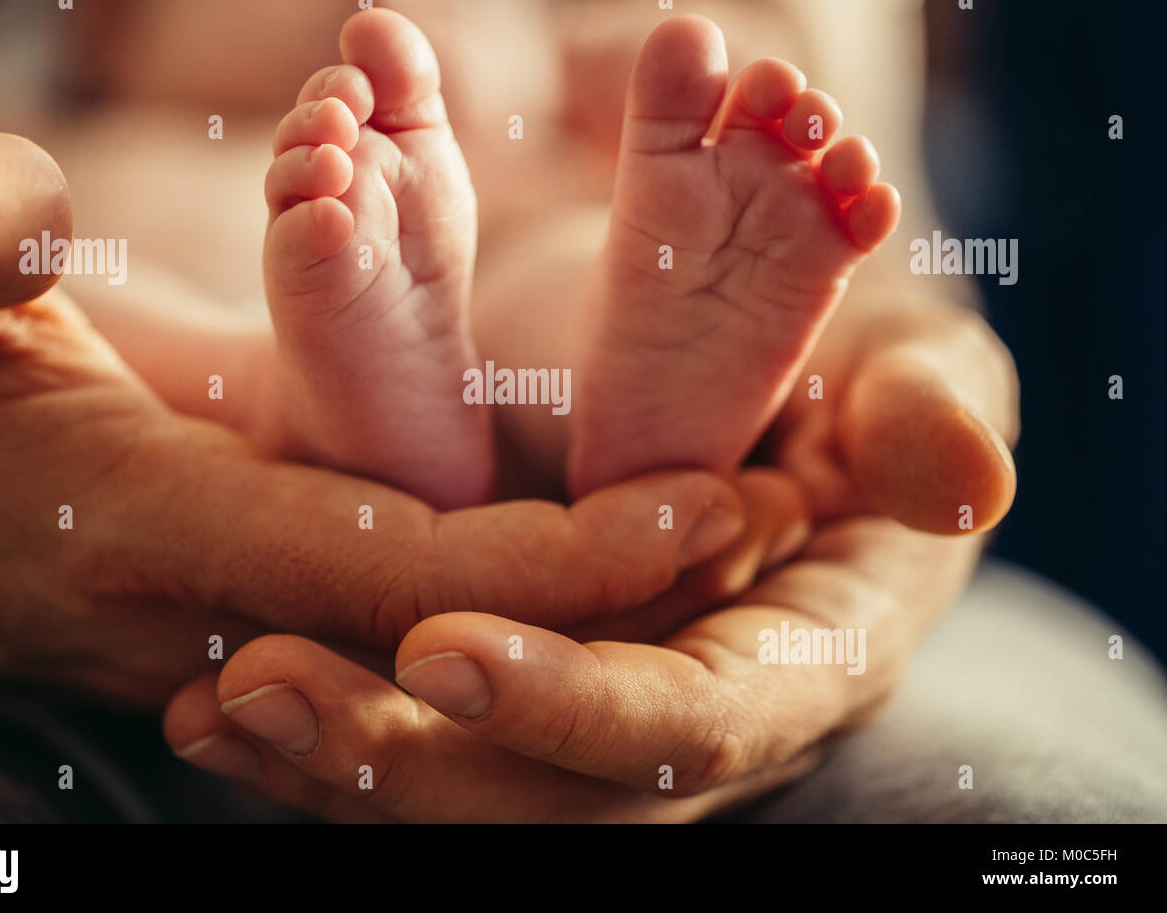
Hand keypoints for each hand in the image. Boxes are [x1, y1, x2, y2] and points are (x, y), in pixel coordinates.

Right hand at [0, 133, 745, 704]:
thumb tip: (9, 208)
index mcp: (153, 520)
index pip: (399, 561)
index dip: (558, 554)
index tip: (710, 506)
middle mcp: (216, 594)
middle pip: (462, 617)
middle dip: (621, 588)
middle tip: (779, 521)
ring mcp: (231, 608)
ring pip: (443, 621)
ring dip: (587, 587)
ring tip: (729, 528)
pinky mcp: (235, 590)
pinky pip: (398, 600)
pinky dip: (507, 576)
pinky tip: (598, 536)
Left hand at [163, 284, 1018, 819]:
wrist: (787, 387)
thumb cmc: (862, 372)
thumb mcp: (912, 372)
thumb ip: (928, 419)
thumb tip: (961, 481)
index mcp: (791, 662)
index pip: (684, 725)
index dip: (573, 707)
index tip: (446, 651)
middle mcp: (681, 717)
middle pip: (541, 797)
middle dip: (400, 759)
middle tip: (254, 688)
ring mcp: (592, 711)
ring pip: (462, 786)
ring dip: (328, 756)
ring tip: (207, 703)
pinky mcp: (522, 681)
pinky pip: (420, 734)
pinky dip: (324, 719)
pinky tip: (212, 690)